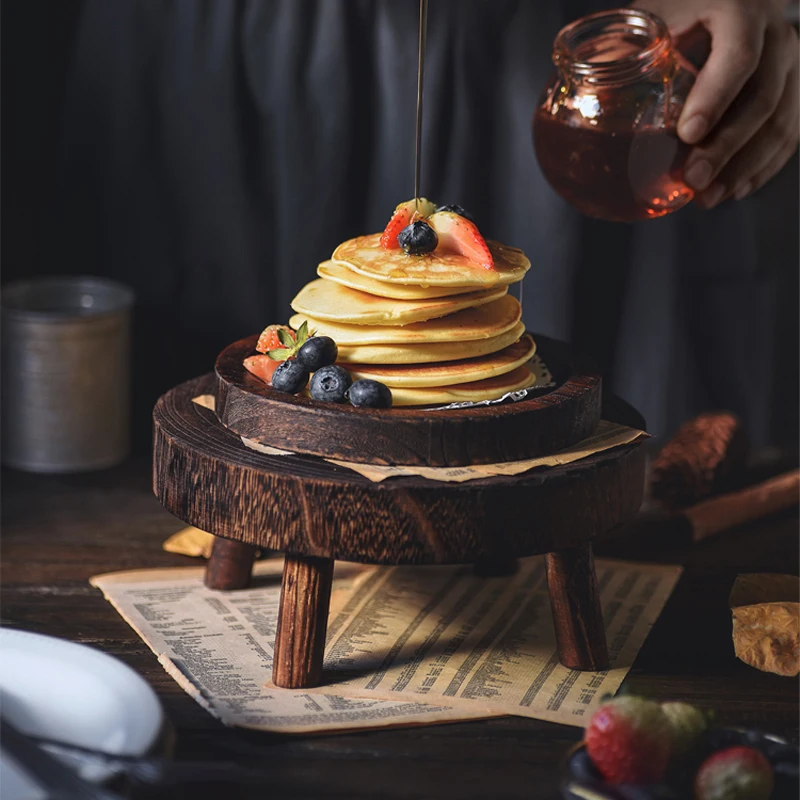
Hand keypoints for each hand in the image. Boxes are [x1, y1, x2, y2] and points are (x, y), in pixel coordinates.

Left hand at [634, 0, 798, 207]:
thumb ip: (622, 47)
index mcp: (739, 8)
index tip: (687, 133)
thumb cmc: (682, 9)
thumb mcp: (652, 15)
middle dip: (726, 146)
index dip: (716, 96)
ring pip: (782, 121)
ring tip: (708, 197)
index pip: (739, 54)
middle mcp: (775, 33)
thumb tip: (588, 90)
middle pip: (763, 96)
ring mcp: (791, 64)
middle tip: (692, 179)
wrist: (725, 1)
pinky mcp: (794, 90)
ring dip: (745, 167)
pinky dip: (762, 167)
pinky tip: (734, 189)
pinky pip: (789, 133)